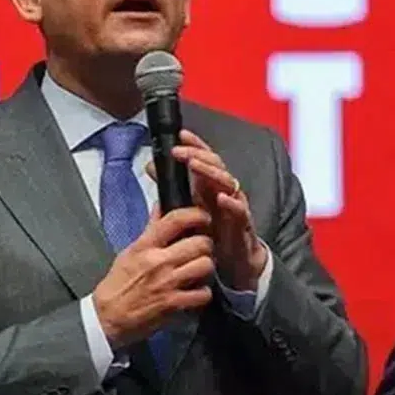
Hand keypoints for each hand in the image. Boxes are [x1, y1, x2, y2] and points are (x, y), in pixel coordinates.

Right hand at [93, 206, 214, 347]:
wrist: (108, 317)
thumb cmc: (118, 284)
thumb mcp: (130, 252)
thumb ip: (150, 230)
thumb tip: (161, 206)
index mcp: (145, 246)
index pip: (176, 220)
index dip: (196, 214)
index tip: (204, 217)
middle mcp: (158, 261)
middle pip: (200, 243)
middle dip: (206, 245)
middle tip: (201, 250)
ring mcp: (167, 283)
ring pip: (206, 265)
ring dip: (206, 269)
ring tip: (199, 271)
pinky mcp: (173, 304)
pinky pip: (203, 293)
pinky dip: (203, 293)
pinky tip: (195, 292)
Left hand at [147, 129, 266, 290]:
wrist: (235, 259)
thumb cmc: (214, 230)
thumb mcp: (190, 206)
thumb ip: (172, 187)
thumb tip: (151, 166)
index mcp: (212, 184)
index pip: (205, 158)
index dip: (195, 145)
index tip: (180, 135)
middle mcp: (225, 190)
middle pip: (216, 164)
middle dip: (197, 155)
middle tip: (178, 151)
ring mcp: (235, 205)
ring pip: (228, 182)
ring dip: (211, 172)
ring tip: (195, 166)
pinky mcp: (243, 224)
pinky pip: (240, 211)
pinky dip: (232, 203)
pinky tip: (221, 198)